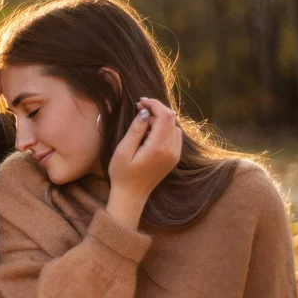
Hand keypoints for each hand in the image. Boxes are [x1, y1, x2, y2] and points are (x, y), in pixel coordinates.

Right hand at [105, 97, 181, 228]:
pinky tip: (151, 132)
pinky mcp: (174, 158)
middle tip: (140, 108)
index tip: (140, 101)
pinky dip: (165, 128)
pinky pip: (175, 135)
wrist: (131, 196)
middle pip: (171, 118)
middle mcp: (171, 150)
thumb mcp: (123, 151)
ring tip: (144, 121)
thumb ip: (135, 130)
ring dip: (161, 118)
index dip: (154, 104)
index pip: (164, 116)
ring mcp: (174, 155)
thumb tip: (145, 112)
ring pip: (174, 126)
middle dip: (157, 109)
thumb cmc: (122, 174)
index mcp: (158, 147)